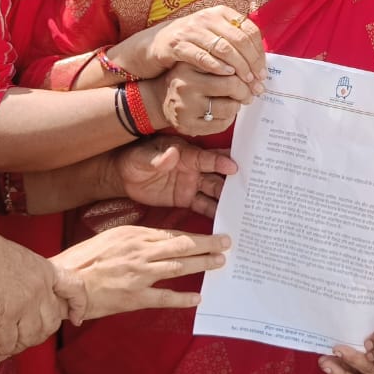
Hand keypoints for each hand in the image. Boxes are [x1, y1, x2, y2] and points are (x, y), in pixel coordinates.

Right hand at [0, 226, 68, 363]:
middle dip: (39, 333)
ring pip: (31, 336)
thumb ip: (30, 274)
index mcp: (46, 270)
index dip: (79, 305)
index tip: (76, 318)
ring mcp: (24, 304)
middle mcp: (40, 289)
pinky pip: (7, 344)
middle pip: (52, 322)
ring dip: (19, 345)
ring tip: (7, 346)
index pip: (75, 288)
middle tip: (24, 337)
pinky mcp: (4, 318)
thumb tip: (28, 288)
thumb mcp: (19, 257)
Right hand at [51, 226, 229, 323]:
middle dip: (208, 244)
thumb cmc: (83, 259)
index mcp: (135, 235)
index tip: (213, 233)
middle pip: (182, 246)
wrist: (63, 281)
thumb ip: (136, 238)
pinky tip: (197, 298)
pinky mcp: (134, 297)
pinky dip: (183, 298)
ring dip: (202, 264)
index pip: (174, 234)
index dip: (196, 234)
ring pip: (179, 267)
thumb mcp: (111, 237)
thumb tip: (158, 241)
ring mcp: (139, 275)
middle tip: (226, 243)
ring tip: (219, 262)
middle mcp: (141, 252)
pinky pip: (164, 298)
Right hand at [112, 6, 265, 84]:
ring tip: (245, 82)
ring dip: (238, 67)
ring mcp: (191, 29)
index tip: (264, 71)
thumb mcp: (213, 35)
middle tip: (258, 81)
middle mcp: (207, 17)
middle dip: (251, 63)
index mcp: (220, 13)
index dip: (259, 52)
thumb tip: (261, 56)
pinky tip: (226, 76)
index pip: (249, 29)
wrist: (155, 44)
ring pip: (223, 47)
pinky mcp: (177, 44)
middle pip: (239, 40)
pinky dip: (216, 67)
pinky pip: (201, 55)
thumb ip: (234, 40)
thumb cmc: (190, 42)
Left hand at [115, 135, 237, 216]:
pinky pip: (203, 206)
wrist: (123, 176)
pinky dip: (215, 212)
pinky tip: (226, 219)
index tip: (235, 167)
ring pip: (214, 192)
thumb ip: (158, 158)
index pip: (206, 158)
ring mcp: (191, 184)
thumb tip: (171, 154)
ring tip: (243, 208)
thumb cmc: (134, 159)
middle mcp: (193, 169)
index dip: (220, 163)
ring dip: (227, 199)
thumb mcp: (143, 157)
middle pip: (216, 176)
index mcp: (185, 155)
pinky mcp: (186, 199)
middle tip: (250, 190)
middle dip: (232, 182)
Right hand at [141, 63, 259, 135]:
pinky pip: (222, 124)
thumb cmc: (188, 78)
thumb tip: (254, 63)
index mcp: (189, 65)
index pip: (228, 65)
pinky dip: (229, 118)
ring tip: (236, 101)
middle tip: (250, 91)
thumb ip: (220, 60)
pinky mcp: (188, 126)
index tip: (252, 75)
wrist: (161, 99)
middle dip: (246, 90)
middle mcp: (185, 85)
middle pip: (231, 86)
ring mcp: (186, 107)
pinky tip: (226, 112)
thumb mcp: (198, 63)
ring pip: (229, 107)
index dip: (246, 71)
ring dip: (238, 105)